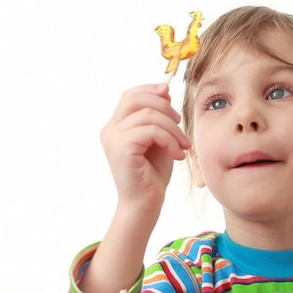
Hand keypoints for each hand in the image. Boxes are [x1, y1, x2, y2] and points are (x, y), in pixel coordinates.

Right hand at [101, 83, 190, 214]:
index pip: (130, 96)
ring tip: (183, 146)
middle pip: (136, 99)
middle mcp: (110, 130)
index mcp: (116, 126)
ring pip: (148, 115)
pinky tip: (177, 155)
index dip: (150, 89)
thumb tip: (165, 91)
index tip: (169, 93)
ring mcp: (113, 138)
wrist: (145, 204)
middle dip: (164, 106)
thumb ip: (158, 116)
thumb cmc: (152, 174)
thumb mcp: (159, 139)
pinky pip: (151, 130)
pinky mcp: (121, 148)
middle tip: (180, 124)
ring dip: (172, 129)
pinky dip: (169, 140)